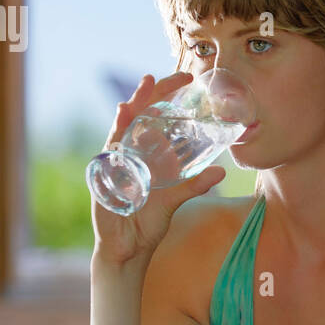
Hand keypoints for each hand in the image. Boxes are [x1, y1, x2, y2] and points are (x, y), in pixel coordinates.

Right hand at [92, 71, 225, 266]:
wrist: (128, 248)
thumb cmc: (147, 221)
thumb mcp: (175, 199)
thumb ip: (195, 184)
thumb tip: (220, 171)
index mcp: (145, 155)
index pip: (154, 118)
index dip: (165, 97)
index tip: (183, 78)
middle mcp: (128, 154)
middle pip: (135, 118)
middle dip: (143, 96)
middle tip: (155, 76)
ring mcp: (114, 164)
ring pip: (119, 131)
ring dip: (126, 113)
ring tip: (134, 97)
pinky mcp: (103, 177)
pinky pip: (109, 153)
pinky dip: (115, 134)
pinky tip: (121, 118)